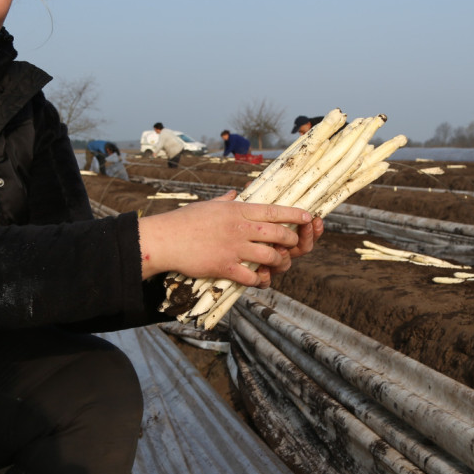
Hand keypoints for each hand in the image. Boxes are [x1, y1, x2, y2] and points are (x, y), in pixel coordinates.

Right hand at [137, 191, 316, 286]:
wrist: (165, 239)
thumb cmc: (185, 220)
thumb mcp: (209, 204)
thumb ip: (226, 200)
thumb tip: (234, 193)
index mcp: (238, 210)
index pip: (274, 211)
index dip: (295, 215)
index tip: (308, 217)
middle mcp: (240, 228)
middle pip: (279, 234)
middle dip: (292, 240)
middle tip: (293, 244)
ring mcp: (234, 248)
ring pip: (271, 256)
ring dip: (279, 262)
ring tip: (278, 263)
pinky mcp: (225, 267)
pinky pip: (252, 277)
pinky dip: (260, 280)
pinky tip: (260, 280)